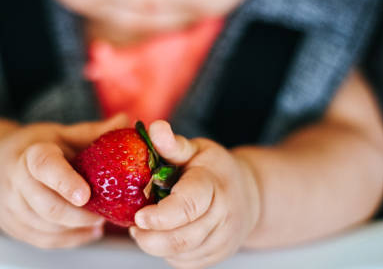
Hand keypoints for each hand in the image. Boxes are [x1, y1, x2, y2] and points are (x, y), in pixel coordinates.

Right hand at [0, 114, 128, 248]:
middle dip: (80, 214)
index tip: (86, 194)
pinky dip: (71, 239)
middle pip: (47, 206)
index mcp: (29, 154)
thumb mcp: (60, 135)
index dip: (65, 182)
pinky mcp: (14, 228)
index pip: (44, 168)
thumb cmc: (33, 148)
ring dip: (78, 228)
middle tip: (105, 211)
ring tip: (100, 220)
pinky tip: (89, 231)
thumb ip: (92, 132)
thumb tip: (126, 121)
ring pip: (47, 228)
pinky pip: (45, 241)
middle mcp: (14, 182)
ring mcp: (10, 208)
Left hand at [129, 121, 260, 267]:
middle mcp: (223, 216)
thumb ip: (173, 144)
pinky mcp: (216, 257)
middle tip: (134, 225)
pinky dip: (167, 252)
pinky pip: (184, 262)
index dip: (162, 216)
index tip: (139, 217)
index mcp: (214, 185)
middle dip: (151, 237)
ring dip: (155, 244)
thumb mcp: (196, 150)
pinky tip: (162, 235)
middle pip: (183, 238)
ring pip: (181, 253)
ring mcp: (222, 240)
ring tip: (145, 228)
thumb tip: (155, 129)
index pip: (189, 205)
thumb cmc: (213, 169)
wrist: (248, 195)